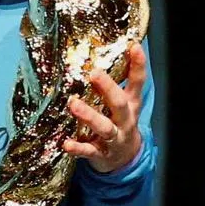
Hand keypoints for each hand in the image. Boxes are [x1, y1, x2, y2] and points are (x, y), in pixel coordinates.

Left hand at [63, 43, 146, 172]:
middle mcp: (125, 120)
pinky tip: (66, 144)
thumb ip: (115, 83)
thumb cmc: (120, 122)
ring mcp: (114, 138)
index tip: (133, 46)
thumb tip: (102, 55)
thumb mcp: (125, 103)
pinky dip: (78, 148)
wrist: (124, 159)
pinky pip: (89, 151)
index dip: (138, 65)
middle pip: (119, 104)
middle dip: (108, 88)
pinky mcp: (101, 153)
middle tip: (94, 73)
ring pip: (104, 127)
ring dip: (89, 116)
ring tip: (74, 104)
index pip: (137, 82)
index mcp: (131, 104)